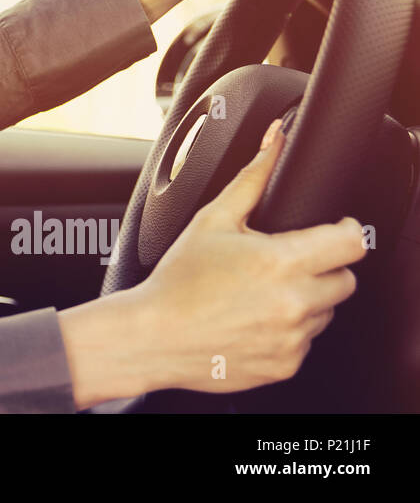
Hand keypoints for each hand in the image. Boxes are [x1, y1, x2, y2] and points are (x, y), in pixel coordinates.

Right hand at [130, 118, 365, 394]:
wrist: (154, 336)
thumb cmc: (178, 280)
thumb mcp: (212, 220)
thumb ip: (253, 177)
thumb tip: (274, 139)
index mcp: (279, 261)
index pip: (351, 244)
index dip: (345, 232)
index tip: (333, 231)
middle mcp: (293, 302)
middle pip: (345, 280)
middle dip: (321, 268)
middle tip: (283, 264)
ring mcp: (292, 337)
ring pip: (326, 312)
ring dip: (304, 300)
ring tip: (260, 294)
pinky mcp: (287, 364)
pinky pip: (306, 342)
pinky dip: (287, 331)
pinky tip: (252, 319)